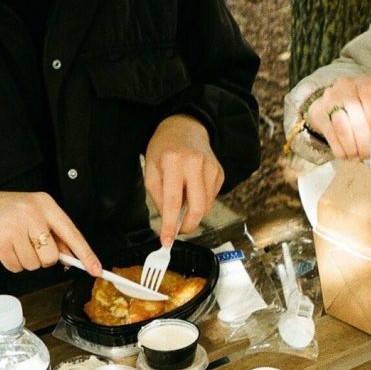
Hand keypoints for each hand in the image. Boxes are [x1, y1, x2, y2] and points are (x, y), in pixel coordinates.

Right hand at [0, 191, 100, 274]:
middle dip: (43, 258)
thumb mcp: (33, 215)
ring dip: (26, 261)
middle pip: (52, 256)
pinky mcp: (0, 241)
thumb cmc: (5, 213)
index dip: (86, 255)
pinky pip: (17, 267)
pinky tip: (5, 248)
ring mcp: (14, 226)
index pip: (72, 233)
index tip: (96, 270)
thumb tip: (73, 259)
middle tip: (29, 246)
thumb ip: (55, 235)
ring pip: (35, 265)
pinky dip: (12, 264)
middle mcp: (31, 212)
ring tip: (14, 244)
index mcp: (44, 204)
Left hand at [144, 114, 224, 245]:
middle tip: (179, 231)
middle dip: (188, 225)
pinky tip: (193, 190)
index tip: (167, 242)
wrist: (185, 127)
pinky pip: (212, 198)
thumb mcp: (151, 170)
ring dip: (194, 212)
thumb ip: (158, 197)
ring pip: (206, 206)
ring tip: (183, 201)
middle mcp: (195, 163)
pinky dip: (201, 202)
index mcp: (173, 161)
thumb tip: (170, 222)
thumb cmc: (164, 149)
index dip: (170, 225)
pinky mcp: (220, 172)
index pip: (172, 201)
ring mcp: (211, 167)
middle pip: (197, 208)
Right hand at [305, 75, 370, 159]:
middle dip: (363, 139)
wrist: (338, 100)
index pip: (370, 98)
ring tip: (356, 154)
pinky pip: (330, 135)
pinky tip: (345, 154)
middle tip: (367, 153)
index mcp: (364, 83)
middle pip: (355, 115)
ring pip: (342, 128)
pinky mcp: (319, 112)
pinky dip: (339, 149)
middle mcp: (346, 86)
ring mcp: (330, 98)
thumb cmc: (363, 105)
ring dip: (351, 147)